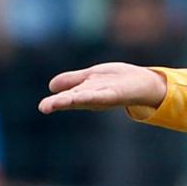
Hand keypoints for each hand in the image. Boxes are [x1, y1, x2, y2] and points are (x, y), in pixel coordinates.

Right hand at [38, 62, 167, 113]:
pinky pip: (101, 94)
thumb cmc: (118, 81)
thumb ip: (73, 81)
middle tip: (43, 107)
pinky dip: (91, 95)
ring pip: (84, 98)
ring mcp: (103, 96)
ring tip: (55, 103)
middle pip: (73, 100)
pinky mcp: (115, 94)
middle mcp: (92, 97)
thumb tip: (51, 86)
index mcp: (84, 93)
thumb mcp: (90, 78)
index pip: (67, 97)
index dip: (54, 102)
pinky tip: (81, 96)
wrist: (144, 84)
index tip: (42, 107)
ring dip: (70, 100)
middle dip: (58, 103)